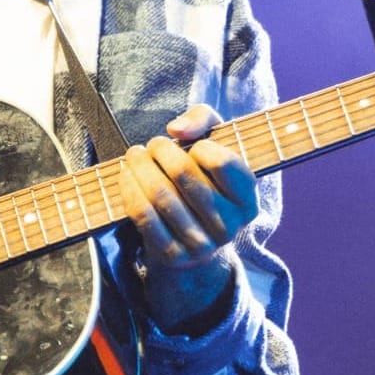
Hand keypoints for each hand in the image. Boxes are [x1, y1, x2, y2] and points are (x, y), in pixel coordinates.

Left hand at [118, 103, 258, 329]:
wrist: (190, 237)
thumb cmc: (204, 178)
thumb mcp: (215, 143)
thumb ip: (203, 120)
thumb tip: (177, 128)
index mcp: (248, 201)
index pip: (222, 162)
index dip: (200, 145)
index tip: (192, 145)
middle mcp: (229, 226)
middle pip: (183, 174)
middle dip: (160, 150)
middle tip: (152, 144)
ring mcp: (200, 244)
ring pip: (159, 194)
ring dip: (139, 167)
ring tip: (134, 155)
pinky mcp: (172, 254)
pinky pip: (143, 215)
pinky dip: (129, 189)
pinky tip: (126, 175)